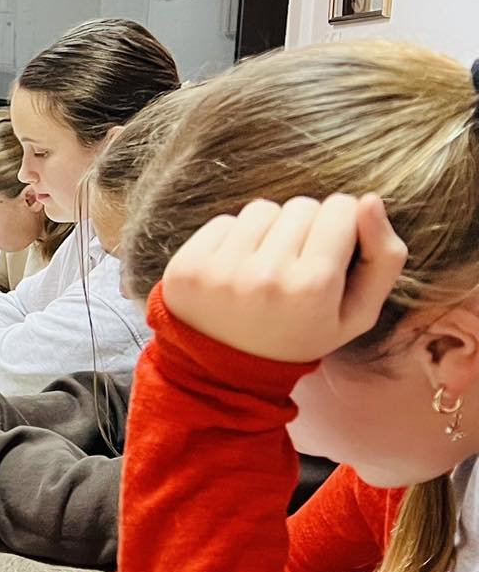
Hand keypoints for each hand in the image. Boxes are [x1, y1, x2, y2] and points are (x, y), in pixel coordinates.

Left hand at [160, 194, 406, 361]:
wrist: (228, 371)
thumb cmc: (303, 334)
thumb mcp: (358, 314)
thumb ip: (383, 258)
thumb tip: (369, 200)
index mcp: (313, 287)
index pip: (342, 207)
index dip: (342, 226)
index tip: (331, 253)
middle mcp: (266, 275)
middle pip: (302, 205)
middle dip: (306, 229)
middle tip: (296, 268)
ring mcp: (221, 270)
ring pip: (263, 209)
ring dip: (269, 231)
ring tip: (266, 270)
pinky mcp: (188, 266)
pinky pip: (224, 221)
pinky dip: (234, 239)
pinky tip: (235, 272)